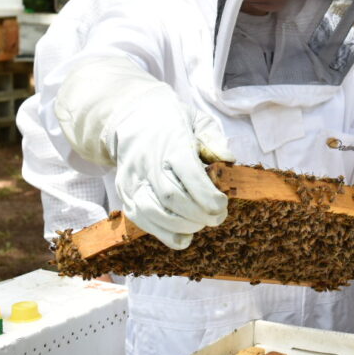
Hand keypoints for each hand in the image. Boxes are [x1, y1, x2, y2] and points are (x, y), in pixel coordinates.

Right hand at [111, 98, 234, 248]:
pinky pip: (142, 221)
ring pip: (154, 212)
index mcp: (171, 144)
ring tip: (201, 224)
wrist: (130, 118)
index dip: (207, 195)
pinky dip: (164, 234)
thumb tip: (228, 159)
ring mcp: (133, 181)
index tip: (222, 204)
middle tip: (218, 217)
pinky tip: (184, 235)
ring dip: (182, 226)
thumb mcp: (197, 119)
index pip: (188, 173)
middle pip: (171, 198)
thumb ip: (213, 139)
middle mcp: (148, 163)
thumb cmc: (171, 121)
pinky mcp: (124, 194)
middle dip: (198, 214)